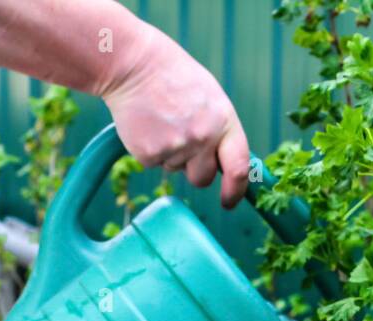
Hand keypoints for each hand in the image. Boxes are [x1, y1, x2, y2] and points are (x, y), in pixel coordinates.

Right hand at [99, 25, 249, 207]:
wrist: (134, 66)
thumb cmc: (174, 78)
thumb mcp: (211, 99)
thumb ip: (221, 131)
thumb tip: (228, 165)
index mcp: (223, 122)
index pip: (238, 168)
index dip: (236, 192)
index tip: (229, 202)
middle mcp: (202, 138)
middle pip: (202, 178)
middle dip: (195, 171)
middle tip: (182, 141)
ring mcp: (175, 147)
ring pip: (176, 170)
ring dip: (171, 154)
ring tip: (163, 121)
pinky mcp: (149, 154)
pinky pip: (154, 164)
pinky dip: (151, 149)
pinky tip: (148, 124)